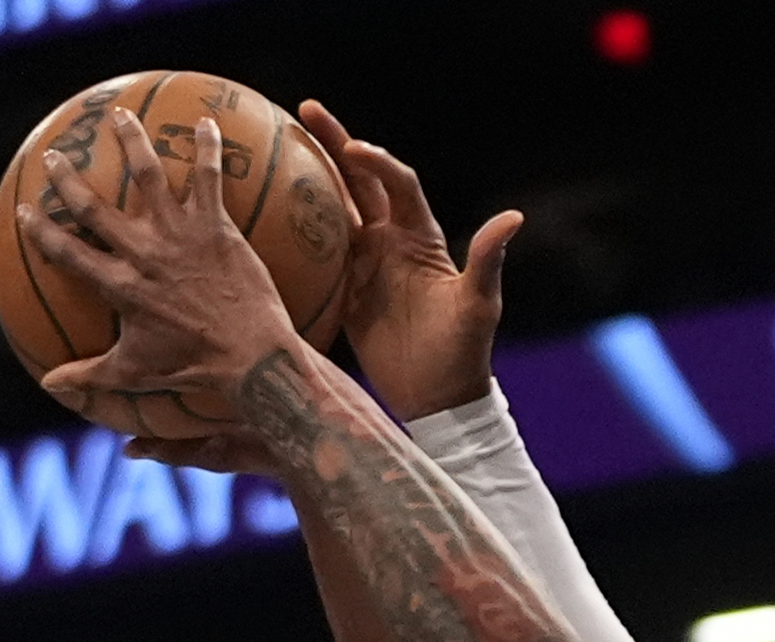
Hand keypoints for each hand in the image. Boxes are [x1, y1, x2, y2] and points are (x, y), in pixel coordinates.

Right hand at [16, 106, 319, 448]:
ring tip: (120, 114)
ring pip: (148, 176)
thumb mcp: (136, 372)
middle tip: (52, 154)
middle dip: (68, 179)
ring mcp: (179, 235)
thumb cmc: (195, 367)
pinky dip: (207, 148)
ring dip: (132, 141)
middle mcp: (143, 253)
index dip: (43, 231)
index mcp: (120, 285)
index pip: (68, 253)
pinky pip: (209, 178)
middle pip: (95, 207)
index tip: (25, 211)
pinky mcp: (215, 227)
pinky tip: (205, 121)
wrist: (251, 358)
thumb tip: (51, 387)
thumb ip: (90, 375)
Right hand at [297, 99, 517, 419]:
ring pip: (331, 208)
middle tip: (305, 108)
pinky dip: (291, 231)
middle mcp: (390, 240)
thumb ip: (486, 260)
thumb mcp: (477, 306)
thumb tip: (513, 218)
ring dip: (306, 177)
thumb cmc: (464, 352)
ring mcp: (364, 263)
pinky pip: (313, 252)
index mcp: (420, 236)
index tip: (353, 150)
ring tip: (272, 145)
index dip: (377, 162)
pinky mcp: (344, 289)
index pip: (396, 183)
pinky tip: (262, 212)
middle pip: (358, 180)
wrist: (437, 399)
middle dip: (333, 143)